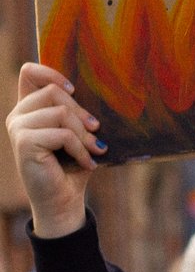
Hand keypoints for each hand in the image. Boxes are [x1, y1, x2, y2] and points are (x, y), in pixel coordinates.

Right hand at [6, 63, 107, 237]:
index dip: (52, 72)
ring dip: (84, 134)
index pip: (29, 72)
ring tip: (95, 150)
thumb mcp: (76, 132)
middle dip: (82, 112)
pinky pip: (63, 134)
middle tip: (96, 132)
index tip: (74, 89)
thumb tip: (100, 88)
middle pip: (53, 91)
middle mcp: (18, 115)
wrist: (63, 200)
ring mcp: (18, 128)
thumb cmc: (72, 165)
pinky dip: (81, 149)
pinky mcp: (24, 143)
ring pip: (61, 113)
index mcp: (29, 108)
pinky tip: (87, 163)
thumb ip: (76, 111)